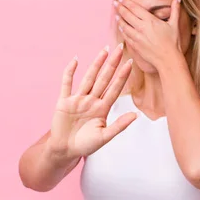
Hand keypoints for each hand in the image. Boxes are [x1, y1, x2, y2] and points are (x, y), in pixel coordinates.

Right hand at [48, 44, 135, 158]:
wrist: (64, 151)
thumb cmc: (85, 145)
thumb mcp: (104, 137)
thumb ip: (119, 126)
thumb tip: (136, 115)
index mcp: (103, 108)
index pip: (115, 88)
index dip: (122, 76)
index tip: (130, 63)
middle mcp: (92, 100)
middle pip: (104, 78)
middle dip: (112, 64)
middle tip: (120, 48)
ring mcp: (78, 99)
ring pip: (89, 78)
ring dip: (96, 64)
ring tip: (104, 50)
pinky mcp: (64, 101)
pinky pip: (67, 84)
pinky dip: (70, 72)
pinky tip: (75, 60)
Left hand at [114, 0, 182, 68]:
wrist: (168, 59)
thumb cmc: (173, 42)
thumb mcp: (175, 24)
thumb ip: (175, 9)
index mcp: (150, 20)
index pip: (135, 8)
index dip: (126, 3)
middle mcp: (142, 28)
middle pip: (127, 15)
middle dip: (120, 8)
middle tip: (114, 3)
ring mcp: (137, 37)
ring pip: (124, 26)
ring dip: (119, 19)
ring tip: (116, 15)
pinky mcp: (135, 46)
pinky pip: (126, 36)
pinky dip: (122, 30)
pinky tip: (120, 28)